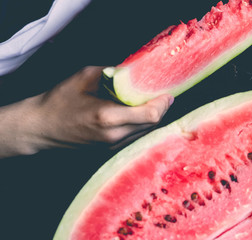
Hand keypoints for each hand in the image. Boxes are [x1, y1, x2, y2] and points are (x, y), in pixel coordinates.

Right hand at [0, 66, 173, 157]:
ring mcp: (112, 145)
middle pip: (152, 124)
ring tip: (151, 101)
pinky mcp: (109, 149)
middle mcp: (113, 135)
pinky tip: (138, 112)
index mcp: (108, 116)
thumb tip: (135, 71)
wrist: (41, 127)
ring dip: (152, 117)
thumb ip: (113, 73)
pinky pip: (135, 136)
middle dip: (161, 109)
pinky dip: (142, 124)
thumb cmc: (60, 100)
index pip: (150, 115)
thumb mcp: (85, 77)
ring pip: (145, 132)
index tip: (167, 93)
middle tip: (162, 94)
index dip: (163, 104)